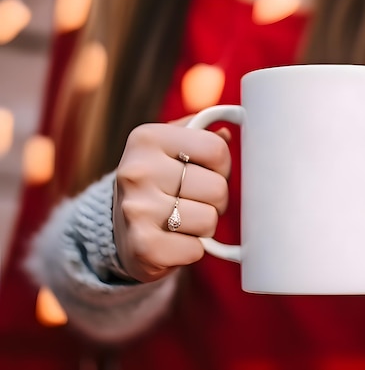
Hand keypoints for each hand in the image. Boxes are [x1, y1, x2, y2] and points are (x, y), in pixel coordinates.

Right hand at [113, 119, 230, 281]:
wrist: (119, 231)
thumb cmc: (157, 183)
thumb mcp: (170, 148)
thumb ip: (200, 132)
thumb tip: (234, 126)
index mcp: (146, 138)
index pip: (217, 149)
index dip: (223, 166)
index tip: (207, 172)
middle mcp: (137, 171)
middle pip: (218, 188)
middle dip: (215, 200)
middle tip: (193, 201)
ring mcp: (137, 210)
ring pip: (210, 220)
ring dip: (204, 226)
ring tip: (182, 221)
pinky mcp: (143, 247)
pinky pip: (196, 249)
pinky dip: (192, 249)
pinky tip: (173, 241)